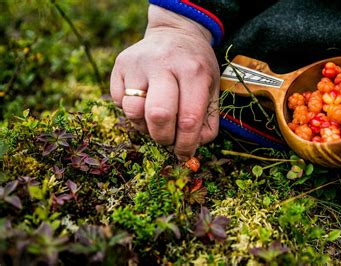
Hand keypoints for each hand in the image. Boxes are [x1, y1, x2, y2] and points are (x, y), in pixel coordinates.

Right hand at [110, 5, 219, 160]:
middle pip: (158, 116)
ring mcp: (138, 63)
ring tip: (156, 121)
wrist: (175, 32)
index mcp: (193, 71)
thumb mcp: (212, 87)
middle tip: (168, 139)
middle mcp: (164, 64)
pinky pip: (119, 102)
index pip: (188, 119)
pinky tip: (145, 102)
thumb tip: (193, 147)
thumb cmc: (196, 66)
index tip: (184, 154)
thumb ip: (209, 119)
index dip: (186, 144)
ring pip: (133, 111)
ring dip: (145, 127)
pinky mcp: (120, 64)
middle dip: (163, 138)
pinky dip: (132, 112)